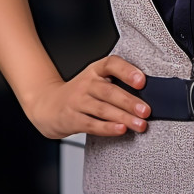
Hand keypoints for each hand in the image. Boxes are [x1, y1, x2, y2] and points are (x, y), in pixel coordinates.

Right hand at [24, 55, 148, 139]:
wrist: (47, 105)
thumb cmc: (80, 93)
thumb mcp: (95, 80)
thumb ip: (116, 82)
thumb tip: (146, 94)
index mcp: (95, 70)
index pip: (111, 64)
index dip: (127, 71)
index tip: (142, 81)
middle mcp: (86, 83)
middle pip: (109, 91)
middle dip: (130, 101)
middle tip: (146, 111)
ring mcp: (77, 101)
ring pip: (103, 109)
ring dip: (123, 117)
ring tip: (140, 124)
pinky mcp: (72, 119)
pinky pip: (92, 124)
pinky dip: (107, 128)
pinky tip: (120, 129)